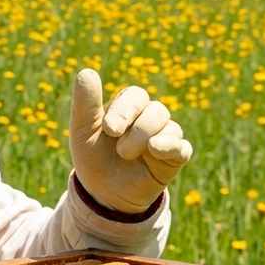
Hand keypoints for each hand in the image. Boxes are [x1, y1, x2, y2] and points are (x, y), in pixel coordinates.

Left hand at [69, 68, 193, 213]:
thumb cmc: (92, 156)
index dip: (125, 109)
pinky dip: (170, 146)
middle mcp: (149, 118)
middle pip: (156, 109)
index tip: (109, 129)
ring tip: (125, 153)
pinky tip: (155, 149)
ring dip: (146, 137)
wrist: (101, 192)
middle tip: (118, 146)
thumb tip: (86, 71)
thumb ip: (85, 103)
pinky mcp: (173, 158)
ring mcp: (164, 137)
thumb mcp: (83, 130)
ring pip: (169, 126)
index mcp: (129, 107)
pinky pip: (181, 147)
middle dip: (137, 126)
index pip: (136, 96)